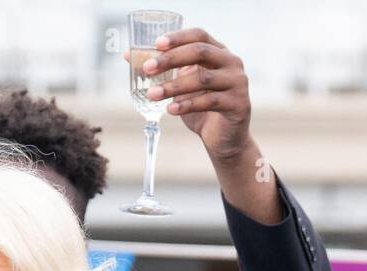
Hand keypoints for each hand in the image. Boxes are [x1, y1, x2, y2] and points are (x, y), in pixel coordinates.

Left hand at [130, 28, 251, 163]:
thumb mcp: (180, 86)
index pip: (199, 35)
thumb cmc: (201, 108)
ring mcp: (238, 83)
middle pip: (200, 52)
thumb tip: (127, 56)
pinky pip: (209, 101)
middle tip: (147, 69)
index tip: (156, 44)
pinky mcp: (238, 104)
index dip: (177, 37)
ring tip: (152, 95)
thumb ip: (162, 70)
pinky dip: (186, 105)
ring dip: (173, 87)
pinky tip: (170, 110)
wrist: (223, 139)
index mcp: (219, 52)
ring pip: (202, 79)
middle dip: (170, 59)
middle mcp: (232, 63)